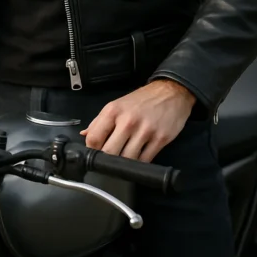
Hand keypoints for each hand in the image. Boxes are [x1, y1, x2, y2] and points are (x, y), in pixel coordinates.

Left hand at [80, 79, 195, 162]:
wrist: (171, 92)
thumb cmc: (142, 100)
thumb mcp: (117, 105)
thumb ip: (99, 121)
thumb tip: (84, 135)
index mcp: (113, 111)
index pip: (94, 138)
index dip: (92, 150)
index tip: (96, 153)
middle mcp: (128, 120)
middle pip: (109, 152)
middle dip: (108, 160)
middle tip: (111, 160)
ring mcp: (145, 131)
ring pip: (127, 160)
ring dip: (125, 164)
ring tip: (125, 159)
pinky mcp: (160, 139)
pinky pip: (145, 161)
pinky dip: (139, 163)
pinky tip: (139, 157)